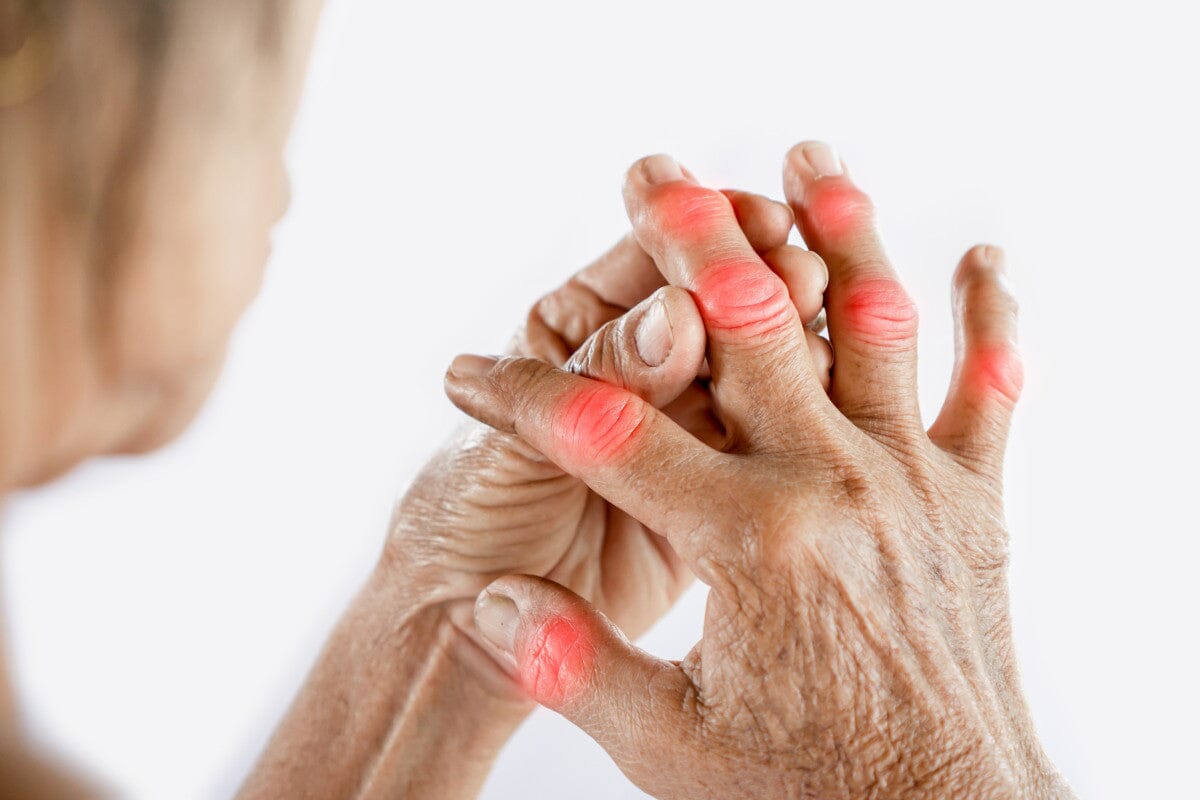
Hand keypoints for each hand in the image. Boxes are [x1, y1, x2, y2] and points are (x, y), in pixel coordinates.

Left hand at [242, 178, 829, 799]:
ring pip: (758, 374)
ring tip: (829, 351)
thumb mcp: (521, 443)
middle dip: (764, 286)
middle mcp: (640, 366)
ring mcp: (683, 427)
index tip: (760, 222)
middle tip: (807, 279)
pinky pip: (768, 447)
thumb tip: (677, 315)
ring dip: (795, 354)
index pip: (652, 264)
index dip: (704, 237)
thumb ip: (601, 381)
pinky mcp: (715, 493)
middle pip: (717, 309)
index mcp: (580, 326)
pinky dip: (803, 426)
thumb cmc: (468, 517)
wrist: (467, 627)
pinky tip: (837, 416)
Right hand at [445, 144, 1071, 798]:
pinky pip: (990, 394)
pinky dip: (992, 323)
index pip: (607, 436)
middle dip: (687, 241)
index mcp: (748, 543)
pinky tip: (985, 259)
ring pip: (873, 329)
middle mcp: (835, 487)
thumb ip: (574, 663)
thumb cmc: (805, 793)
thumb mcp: (671, 745)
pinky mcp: (971, 502)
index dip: (523, 397)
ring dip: (840, 234)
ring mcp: (912, 484)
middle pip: (747, 328)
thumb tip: (485, 601)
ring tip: (806, 160)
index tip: (468, 373)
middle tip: (650, 173)